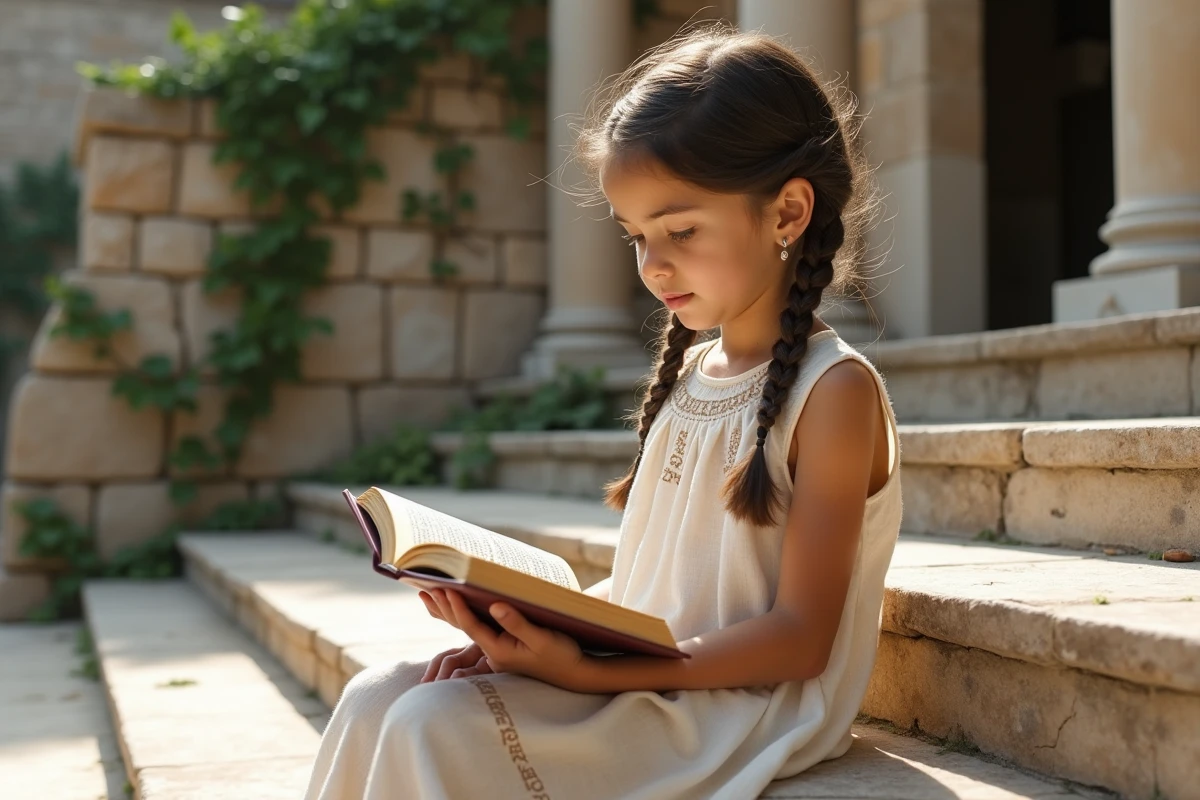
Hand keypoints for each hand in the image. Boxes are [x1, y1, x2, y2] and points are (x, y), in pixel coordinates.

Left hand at [423, 588, 585, 689]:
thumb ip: (518, 624)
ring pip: (466, 628)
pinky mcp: (503, 647)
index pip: (472, 627)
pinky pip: (476, 629)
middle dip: (444, 607)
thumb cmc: (562, 655)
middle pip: (463, 628)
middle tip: (427, 588)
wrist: (573, 674)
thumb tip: (494, 606)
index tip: (446, 589)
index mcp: (500, 650)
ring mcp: (497, 651)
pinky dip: (461, 616)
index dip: (457, 608)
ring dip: (447, 611)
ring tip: (428, 594)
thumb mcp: (543, 638)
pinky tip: (451, 608)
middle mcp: (494, 652)